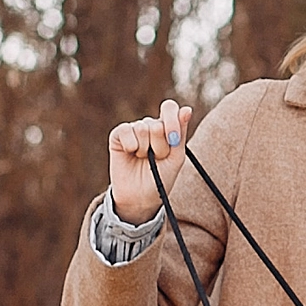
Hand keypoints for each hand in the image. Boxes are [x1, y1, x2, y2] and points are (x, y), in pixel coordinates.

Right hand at [108, 99, 192, 224]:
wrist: (141, 197)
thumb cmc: (161, 177)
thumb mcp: (176, 157)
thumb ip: (180, 134)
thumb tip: (187, 109)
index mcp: (167, 127)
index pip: (169, 108)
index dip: (172, 121)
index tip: (173, 139)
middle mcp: (150, 125)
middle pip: (157, 124)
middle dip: (160, 146)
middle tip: (157, 158)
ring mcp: (134, 128)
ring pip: (142, 128)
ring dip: (145, 149)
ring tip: (144, 159)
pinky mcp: (119, 134)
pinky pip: (126, 130)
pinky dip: (131, 146)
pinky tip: (130, 154)